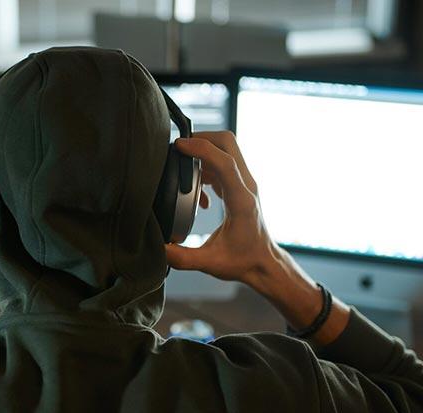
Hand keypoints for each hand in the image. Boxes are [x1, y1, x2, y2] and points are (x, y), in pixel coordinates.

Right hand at [164, 131, 282, 294]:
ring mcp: (245, 184)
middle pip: (228, 143)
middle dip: (202, 138)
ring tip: (182, 169)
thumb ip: (182, 258)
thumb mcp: (210, 263)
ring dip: (202, 151)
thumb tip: (159, 249)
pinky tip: (197, 192)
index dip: (201, 148)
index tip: (179, 146)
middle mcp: (246, 186)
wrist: (264, 264)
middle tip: (179, 149)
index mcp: (241, 201)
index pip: (225, 162)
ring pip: (226, 149)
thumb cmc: (243, 262)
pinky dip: (205, 167)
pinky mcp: (240, 186)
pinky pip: (222, 164)